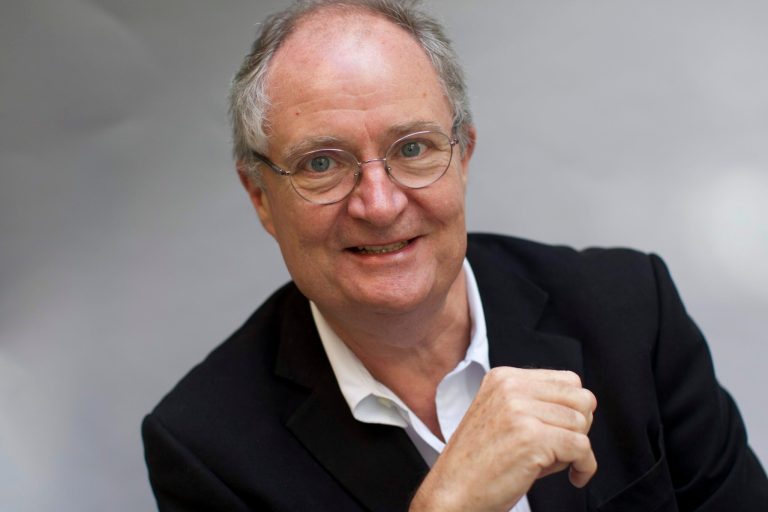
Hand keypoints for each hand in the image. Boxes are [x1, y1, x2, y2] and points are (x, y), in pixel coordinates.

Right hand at [410, 367, 596, 511]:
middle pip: (581, 398)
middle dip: (580, 427)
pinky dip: (585, 467)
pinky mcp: (532, 437)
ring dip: (577, 449)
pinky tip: (574, 476)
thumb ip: (534, 403)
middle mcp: (511, 387)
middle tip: (564, 448)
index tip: (565, 431)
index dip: (574, 409)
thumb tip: (581, 409)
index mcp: (504, 378)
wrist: (452, 493)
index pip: (568, 380)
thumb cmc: (476, 463)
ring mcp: (520, 411)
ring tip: (554, 462)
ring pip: (582, 423)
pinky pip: (582, 448)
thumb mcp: (502, 415)